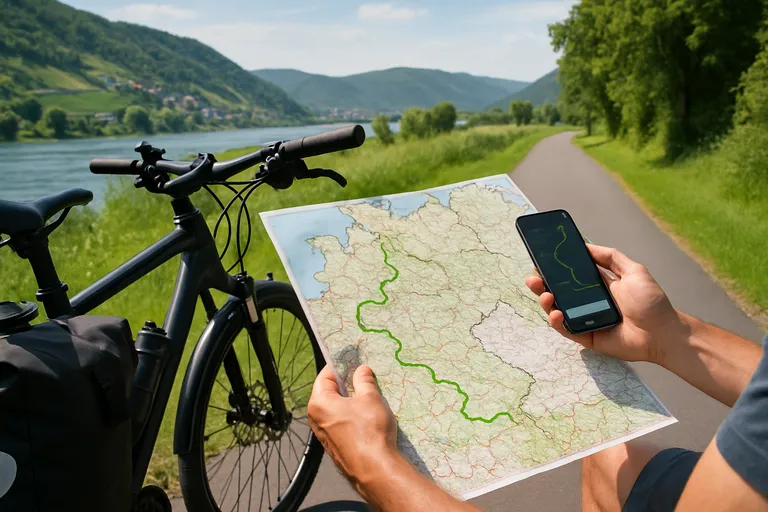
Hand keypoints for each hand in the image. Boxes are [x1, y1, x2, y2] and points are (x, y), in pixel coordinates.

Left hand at [307, 365, 397, 484]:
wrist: (374, 468)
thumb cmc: (369, 430)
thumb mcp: (370, 398)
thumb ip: (364, 381)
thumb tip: (362, 370)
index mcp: (319, 403)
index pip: (325, 376)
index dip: (339, 367)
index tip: (353, 362)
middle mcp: (316, 418)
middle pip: (328, 393)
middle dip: (345, 385)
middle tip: (363, 378)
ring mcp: (323, 435)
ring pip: (335, 410)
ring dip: (349, 402)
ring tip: (368, 397)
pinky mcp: (334, 447)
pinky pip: (339, 424)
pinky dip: (350, 417)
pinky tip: (366, 417)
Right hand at [524, 244, 686, 364]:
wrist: (663, 332)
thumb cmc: (651, 302)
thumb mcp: (633, 270)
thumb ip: (610, 257)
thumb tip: (586, 245)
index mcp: (597, 286)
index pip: (569, 276)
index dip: (554, 269)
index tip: (540, 261)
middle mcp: (587, 302)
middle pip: (558, 293)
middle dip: (542, 285)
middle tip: (533, 278)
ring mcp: (585, 320)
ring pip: (557, 310)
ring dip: (545, 302)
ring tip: (545, 294)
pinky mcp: (586, 337)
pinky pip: (566, 330)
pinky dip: (557, 321)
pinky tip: (556, 312)